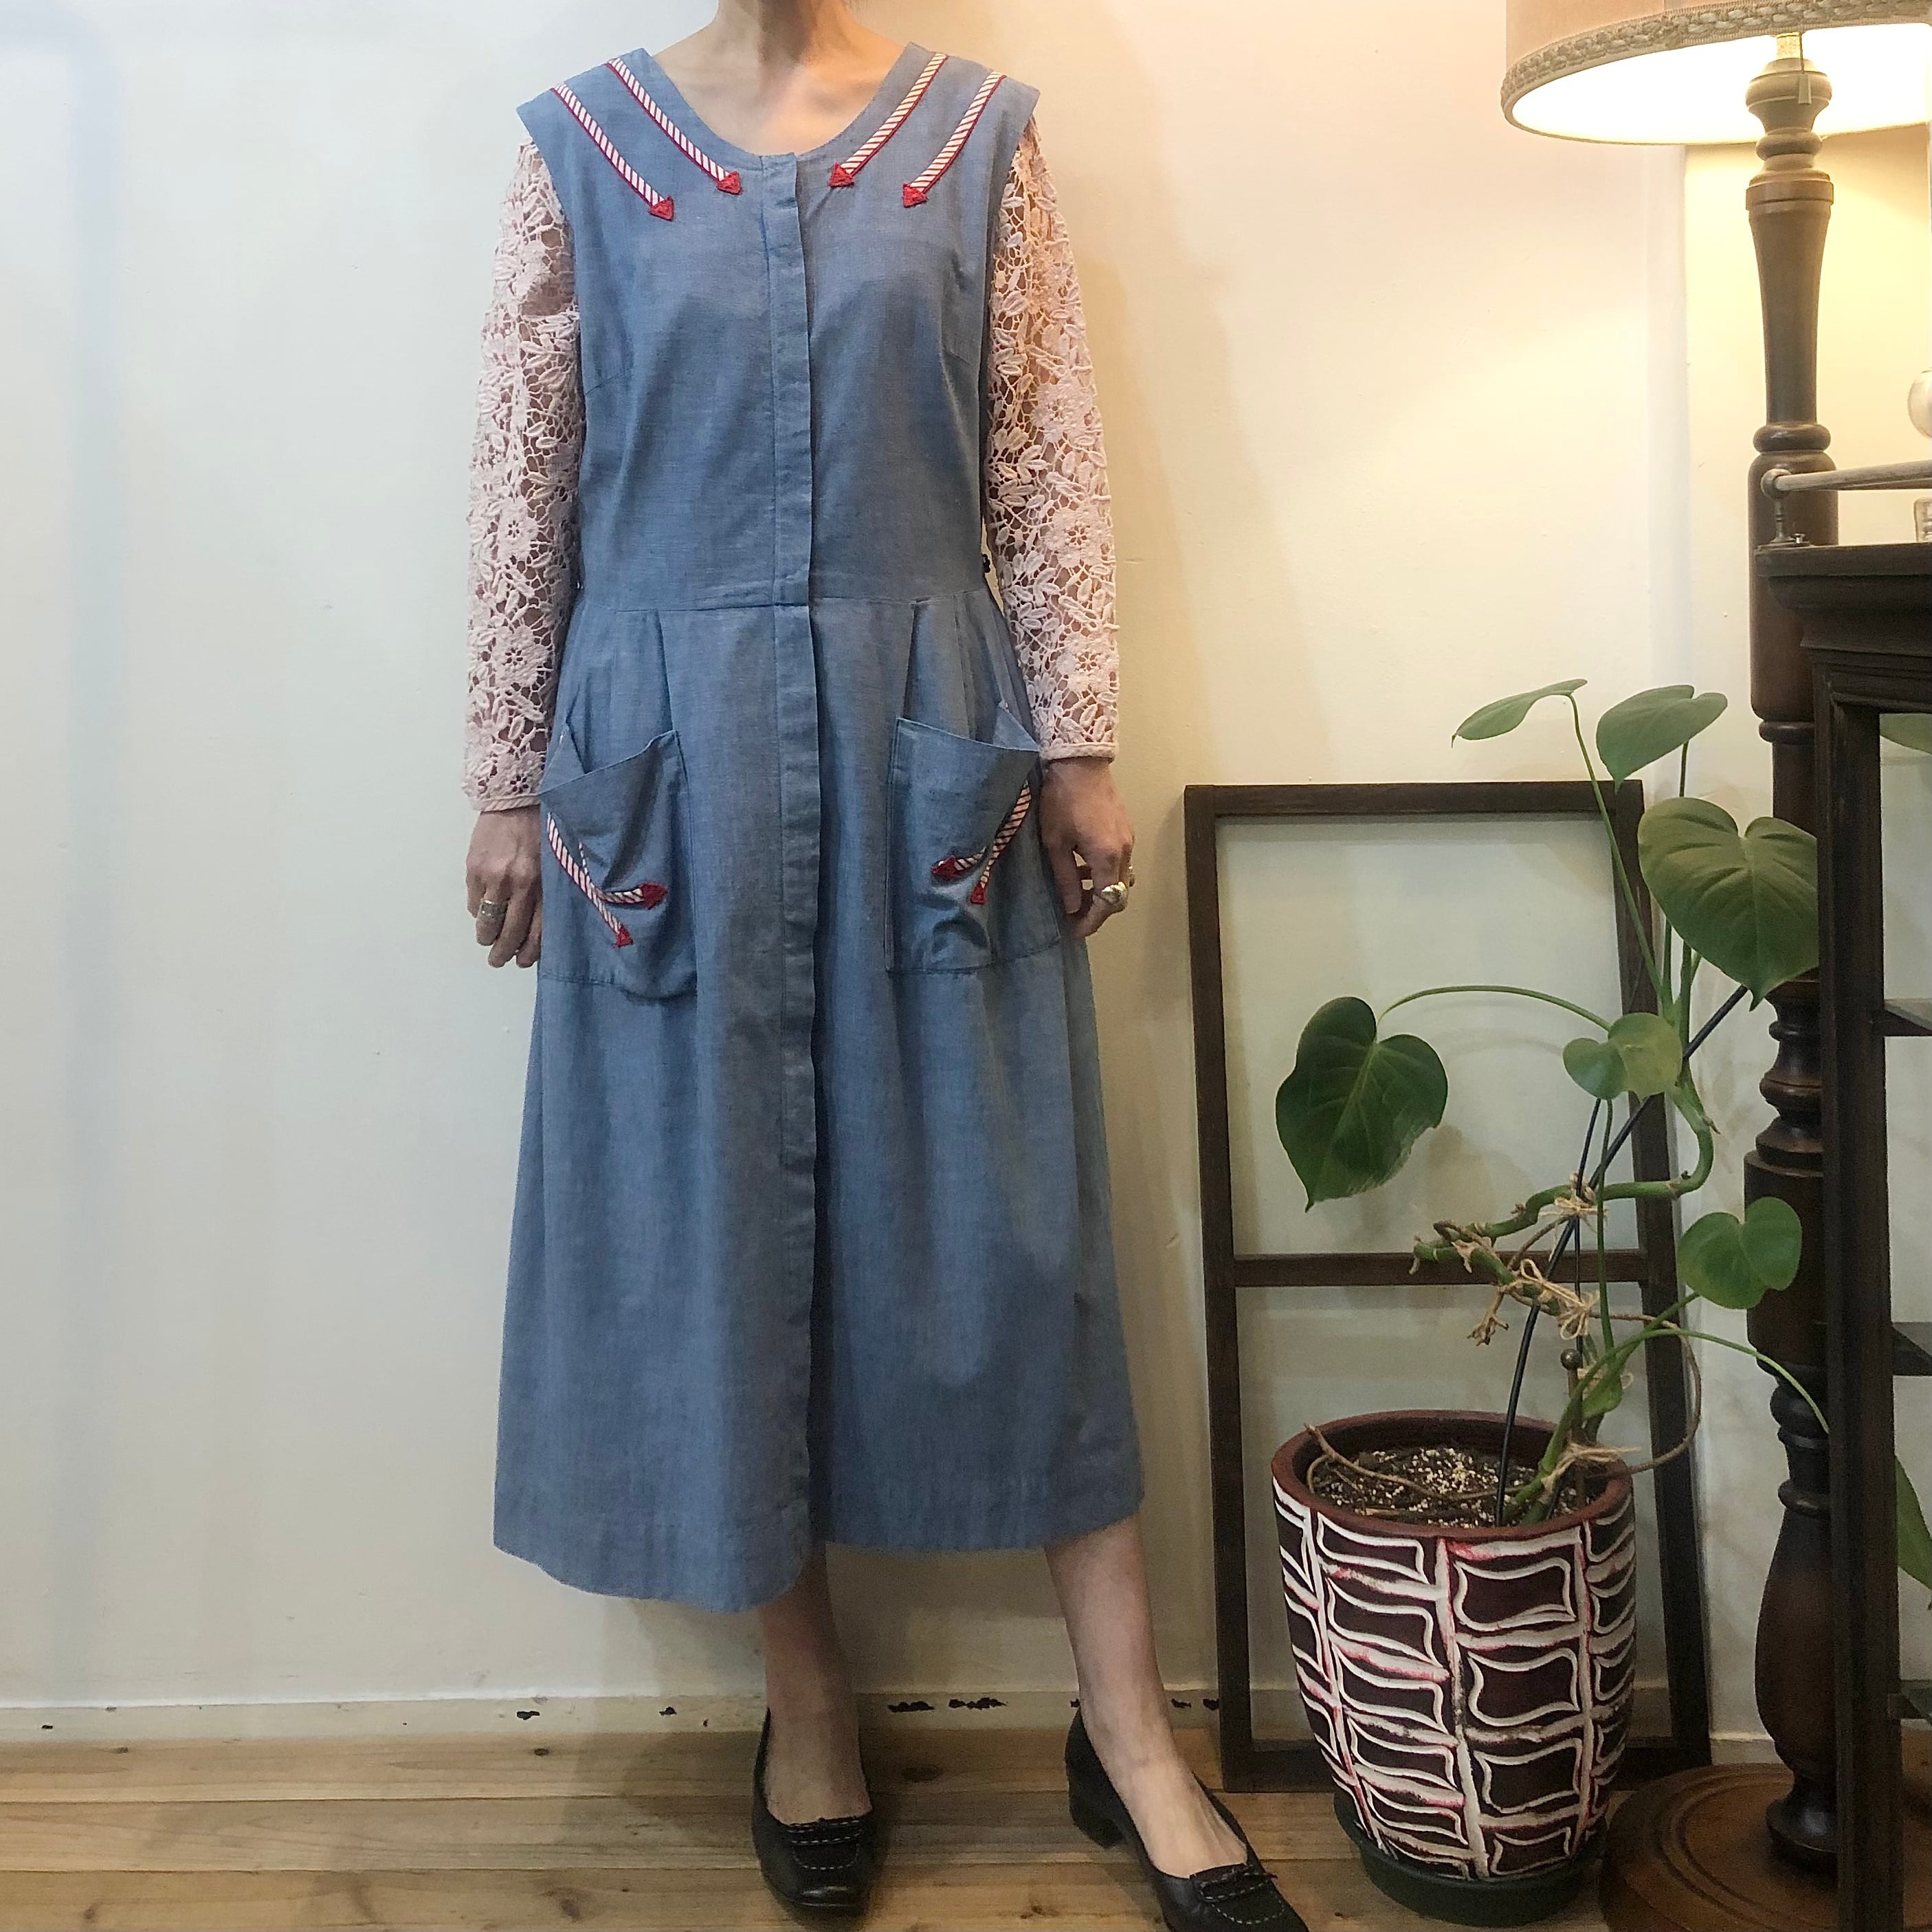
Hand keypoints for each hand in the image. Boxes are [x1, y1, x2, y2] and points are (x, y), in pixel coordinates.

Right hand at [466, 806, 542, 966]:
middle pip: (509, 933)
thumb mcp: (556, 861)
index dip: (528, 952)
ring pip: (487, 922)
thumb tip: (541, 924)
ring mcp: (494, 877)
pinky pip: (474, 903)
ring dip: (486, 937)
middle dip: (502, 952)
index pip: (536, 932)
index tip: (522, 961)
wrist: (516, 796)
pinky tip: (483, 913)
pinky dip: (478, 912)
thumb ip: (549, 892)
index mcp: (544, 884)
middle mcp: (519, 884)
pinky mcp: (474, 868)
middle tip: (499, 959)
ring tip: (487, 940)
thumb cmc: (543, 828)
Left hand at [1038, 758, 1133, 939]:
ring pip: (1120, 879)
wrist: (1080, 762)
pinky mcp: (1125, 830)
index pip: (1106, 903)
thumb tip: (1072, 907)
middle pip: (1118, 895)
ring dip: (1101, 891)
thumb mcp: (1055, 843)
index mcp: (1107, 857)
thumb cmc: (1061, 800)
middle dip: (1097, 911)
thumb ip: (1066, 878)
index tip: (1073, 930)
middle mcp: (1124, 852)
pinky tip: (1083, 867)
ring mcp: (1128, 840)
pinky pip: (1119, 862)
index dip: (1091, 922)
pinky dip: (1104, 873)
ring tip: (1075, 892)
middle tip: (1073, 916)